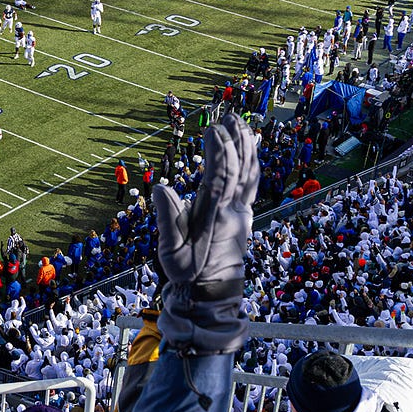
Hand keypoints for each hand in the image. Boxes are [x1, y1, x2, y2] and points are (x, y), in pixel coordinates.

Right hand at [153, 116, 257, 351]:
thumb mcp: (169, 252)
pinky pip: (252, 184)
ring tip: (242, 126)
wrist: (211, 295)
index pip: (220, 175)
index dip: (219, 150)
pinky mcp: (244, 217)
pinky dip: (252, 164)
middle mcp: (233, 212)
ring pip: (250, 174)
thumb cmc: (186, 273)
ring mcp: (242, 214)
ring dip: (248, 148)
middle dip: (236, 141)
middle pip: (239, 169)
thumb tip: (160, 189)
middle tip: (230, 117)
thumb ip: (167, 220)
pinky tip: (250, 151)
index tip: (212, 129)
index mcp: (214, 216)